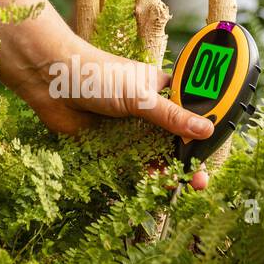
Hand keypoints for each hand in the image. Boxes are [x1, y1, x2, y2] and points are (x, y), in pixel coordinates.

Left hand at [3, 33, 213, 188]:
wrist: (50, 82)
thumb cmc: (97, 75)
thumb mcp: (139, 96)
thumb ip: (171, 117)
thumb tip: (206, 130)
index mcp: (162, 90)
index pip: (191, 112)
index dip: (204, 131)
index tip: (213, 150)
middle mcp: (149, 110)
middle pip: (175, 139)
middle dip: (188, 159)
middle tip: (199, 180)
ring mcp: (130, 129)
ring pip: (155, 154)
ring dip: (167, 171)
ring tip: (178, 186)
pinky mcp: (110, 145)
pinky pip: (131, 165)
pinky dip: (143, 177)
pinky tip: (154, 188)